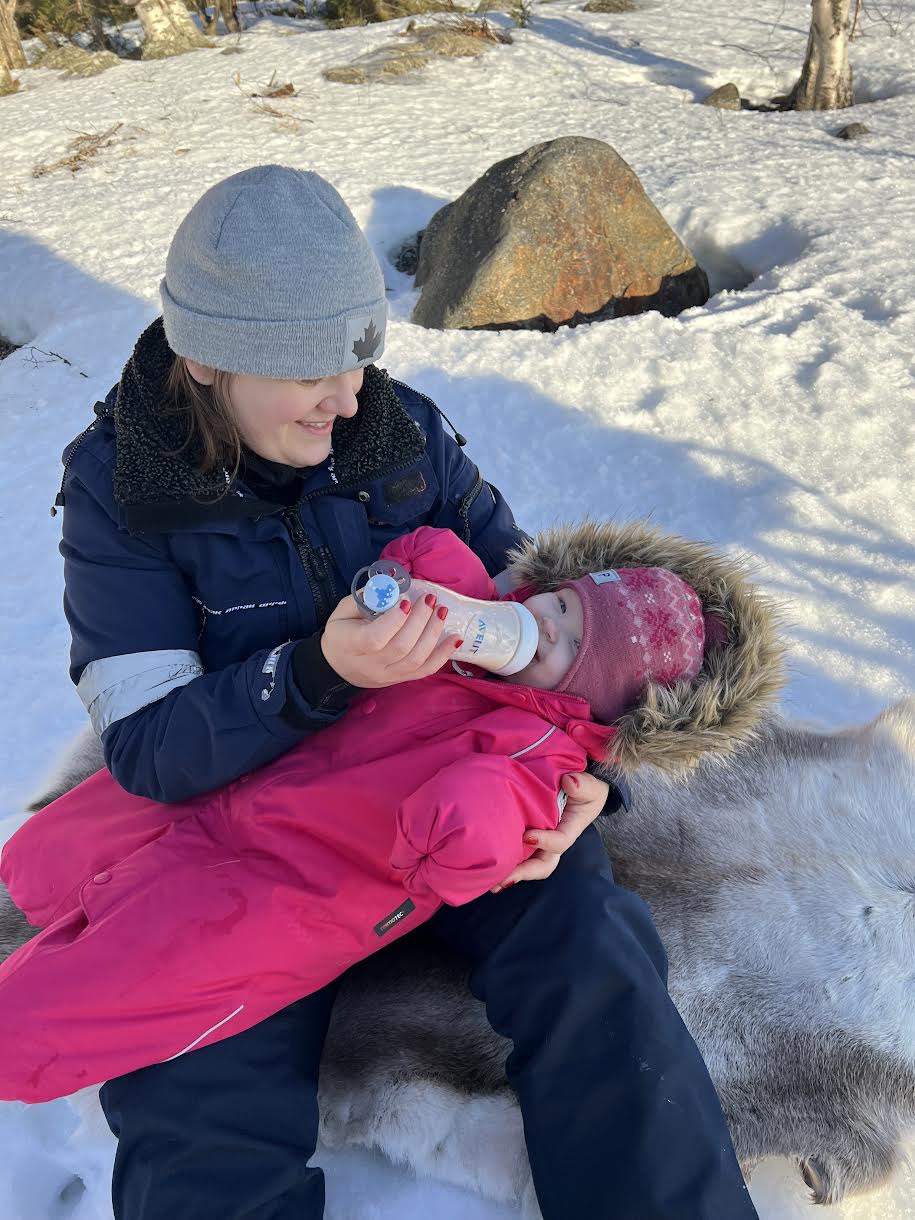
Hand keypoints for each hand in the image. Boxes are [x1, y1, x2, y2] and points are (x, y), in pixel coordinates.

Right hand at [321, 592, 459, 688]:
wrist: (336, 666)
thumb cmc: (340, 633)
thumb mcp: (342, 611)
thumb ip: (365, 598)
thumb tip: (395, 585)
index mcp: (351, 646)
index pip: (375, 638)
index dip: (394, 620)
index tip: (406, 601)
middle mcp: (371, 665)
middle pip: (401, 647)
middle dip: (420, 620)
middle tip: (429, 599)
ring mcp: (387, 675)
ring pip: (416, 660)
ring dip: (434, 633)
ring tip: (442, 611)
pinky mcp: (400, 679)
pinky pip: (425, 671)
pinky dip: (443, 655)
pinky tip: (456, 638)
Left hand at [491, 772, 609, 891]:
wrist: (575, 789)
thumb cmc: (584, 790)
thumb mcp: (589, 786)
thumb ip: (583, 784)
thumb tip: (569, 782)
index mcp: (569, 830)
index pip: (560, 841)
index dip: (545, 842)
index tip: (527, 836)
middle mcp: (554, 842)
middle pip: (542, 865)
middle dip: (524, 873)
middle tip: (503, 879)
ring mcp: (540, 843)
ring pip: (528, 865)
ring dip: (511, 874)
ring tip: (491, 882)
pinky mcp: (526, 839)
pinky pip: (517, 854)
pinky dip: (504, 862)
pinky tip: (488, 868)